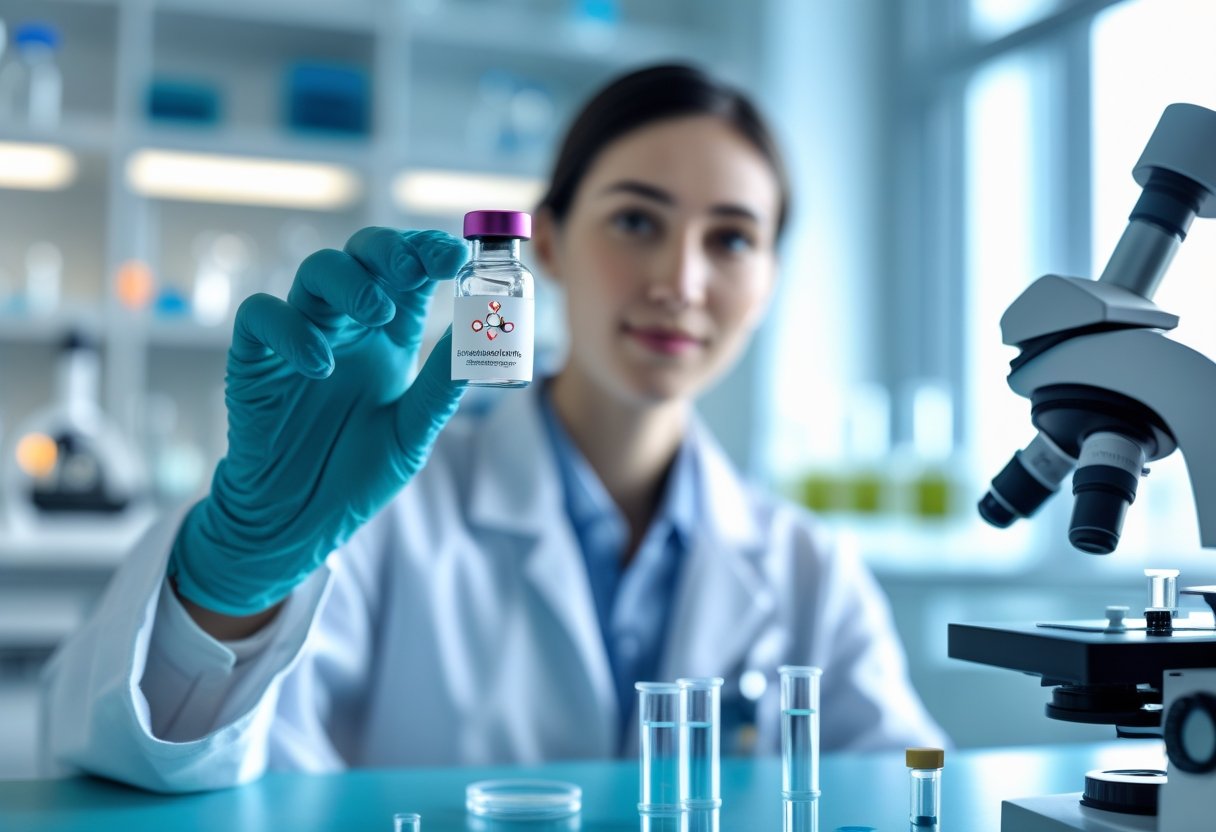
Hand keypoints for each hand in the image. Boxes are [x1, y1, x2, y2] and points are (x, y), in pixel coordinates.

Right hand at [168, 228, 466, 615]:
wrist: (299, 520)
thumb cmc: (357, 473)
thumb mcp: (413, 432)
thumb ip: (440, 385)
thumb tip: (478, 335)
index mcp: (390, 337)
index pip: (411, 274)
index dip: (430, 253)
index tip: (458, 255)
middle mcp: (347, 327)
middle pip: (363, 256)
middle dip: (391, 252)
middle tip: (416, 270)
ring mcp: (300, 337)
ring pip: (315, 272)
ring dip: (349, 281)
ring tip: (376, 313)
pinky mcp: (255, 359)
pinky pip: (262, 316)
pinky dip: (291, 329)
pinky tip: (320, 365)